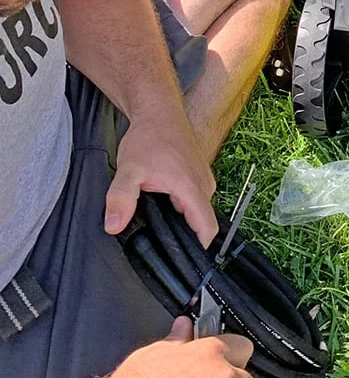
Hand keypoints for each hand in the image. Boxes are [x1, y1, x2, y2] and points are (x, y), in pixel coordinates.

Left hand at [105, 114, 217, 246]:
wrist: (159, 112)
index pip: (207, 229)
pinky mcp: (199, 173)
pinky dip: (181, 205)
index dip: (198, 251)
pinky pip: (194, 198)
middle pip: (201, 222)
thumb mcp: (129, 169)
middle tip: (157, 241)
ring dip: (180, 218)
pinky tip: (161, 201)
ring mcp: (203, 177)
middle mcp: (204, 184)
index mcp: (192, 188)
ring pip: (197, 210)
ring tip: (157, 218)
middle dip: (182, 234)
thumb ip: (121, 198)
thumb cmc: (149, 138)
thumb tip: (114, 225)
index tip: (183, 266)